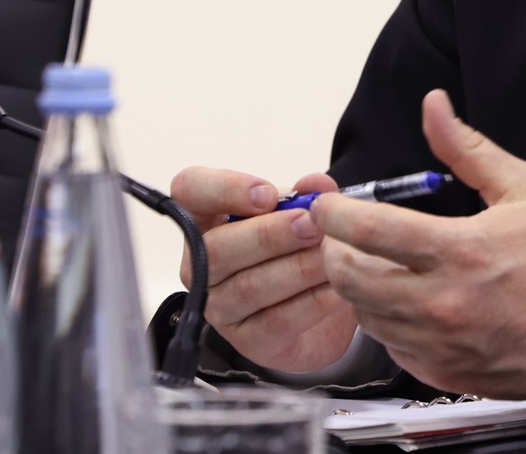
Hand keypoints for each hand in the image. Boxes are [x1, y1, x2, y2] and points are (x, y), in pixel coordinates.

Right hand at [169, 166, 359, 371]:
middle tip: (311, 225)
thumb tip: (317, 186)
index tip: (268, 194)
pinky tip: (336, 289)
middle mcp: (203, 265)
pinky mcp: (248, 340)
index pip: (189, 190)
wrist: (319, 305)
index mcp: (207, 218)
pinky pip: (276, 321)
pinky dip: (311, 302)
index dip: (223, 189)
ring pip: (248, 287)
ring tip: (330, 254)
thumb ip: (309, 195)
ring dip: (296, 268)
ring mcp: (220, 307)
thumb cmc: (296, 248)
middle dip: (268, 235)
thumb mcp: (302, 212)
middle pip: (216, 248)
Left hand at [314, 90, 525, 397]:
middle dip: (333, 251)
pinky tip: (401, 301)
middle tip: (339, 236)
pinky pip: (389, 346)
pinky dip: (384, 321)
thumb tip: (434, 106)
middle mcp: (442, 302)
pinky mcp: (442, 373)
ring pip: (363, 315)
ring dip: (355, 287)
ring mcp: (440, 343)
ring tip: (370, 264)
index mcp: (459, 250)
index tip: (325, 206)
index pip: (369, 230)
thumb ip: (468, 148)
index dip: (333, 214)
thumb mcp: (523, 188)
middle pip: (350, 278)